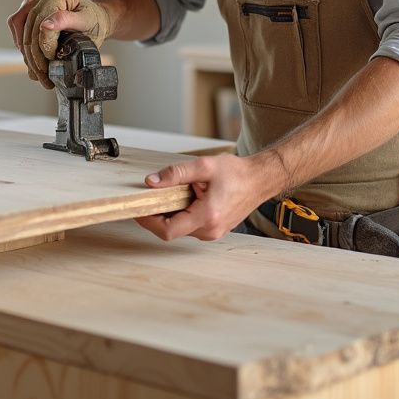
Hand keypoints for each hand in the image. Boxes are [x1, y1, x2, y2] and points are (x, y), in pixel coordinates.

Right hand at [7, 0, 111, 87]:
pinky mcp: (27, 14)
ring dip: (28, 58)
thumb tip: (45, 25)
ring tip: (39, 75)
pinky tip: (34, 63)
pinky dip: (25, 51)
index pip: (41, 26)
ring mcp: (30, 5)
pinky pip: (18, 33)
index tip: (52, 62)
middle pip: (28, 32)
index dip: (44, 47)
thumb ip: (67, 20)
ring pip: (20, 34)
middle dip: (35, 59)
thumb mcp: (87, 20)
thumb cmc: (93, 19)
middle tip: (44, 76)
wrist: (94, 19)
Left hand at [135, 151, 284, 241]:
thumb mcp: (204, 166)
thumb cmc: (237, 173)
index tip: (139, 208)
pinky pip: (190, 226)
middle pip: (171, 230)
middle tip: (149, 196)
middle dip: (157, 215)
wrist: (259, 180)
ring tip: (170, 193)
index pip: (168, 230)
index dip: (148, 221)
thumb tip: (152, 182)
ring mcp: (212, 232)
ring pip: (180, 229)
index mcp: (207, 216)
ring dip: (170, 213)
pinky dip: (181, 214)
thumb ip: (176, 174)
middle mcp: (209, 230)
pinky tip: (183, 198)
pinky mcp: (213, 229)